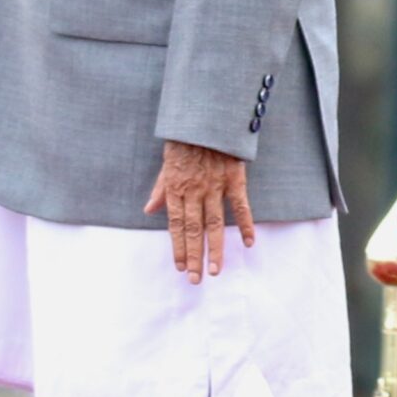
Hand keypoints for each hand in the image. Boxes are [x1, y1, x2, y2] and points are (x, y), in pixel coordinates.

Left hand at [146, 139, 255, 284]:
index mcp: (176, 188)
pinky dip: (246, 225)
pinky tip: (249, 243)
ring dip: (216, 249)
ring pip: (216, 224)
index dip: (177, 247)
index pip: (176, 225)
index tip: (180, 267)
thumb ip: (160, 189)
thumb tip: (148, 210)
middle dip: (194, 257)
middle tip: (195, 280)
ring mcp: (215, 186)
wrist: (205, 117)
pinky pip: (241, 206)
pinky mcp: (234, 179)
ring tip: (216, 271)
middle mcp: (194, 191)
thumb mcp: (166, 163)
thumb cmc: (184, 140)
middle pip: (194, 230)